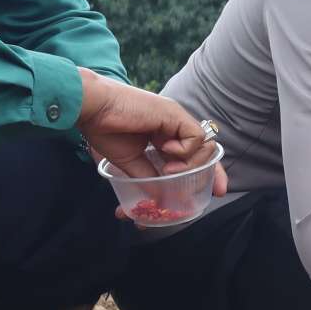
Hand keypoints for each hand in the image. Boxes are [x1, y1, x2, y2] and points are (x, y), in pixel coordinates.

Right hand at [77, 70, 229, 192]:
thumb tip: (160, 200)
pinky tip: (165, 151)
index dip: (208, 171)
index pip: (195, 153)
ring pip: (204, 145)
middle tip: (209, 191)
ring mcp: (176, 118)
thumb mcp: (130, 162)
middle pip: (206, 149)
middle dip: (212, 172)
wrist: (92, 109)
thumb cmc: (105, 130)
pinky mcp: (174, 114)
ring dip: (191, 163)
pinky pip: (194, 136)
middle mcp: (174, 125)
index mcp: (165, 134)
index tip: (217, 191)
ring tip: (169, 169)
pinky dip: (184, 150)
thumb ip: (149, 177)